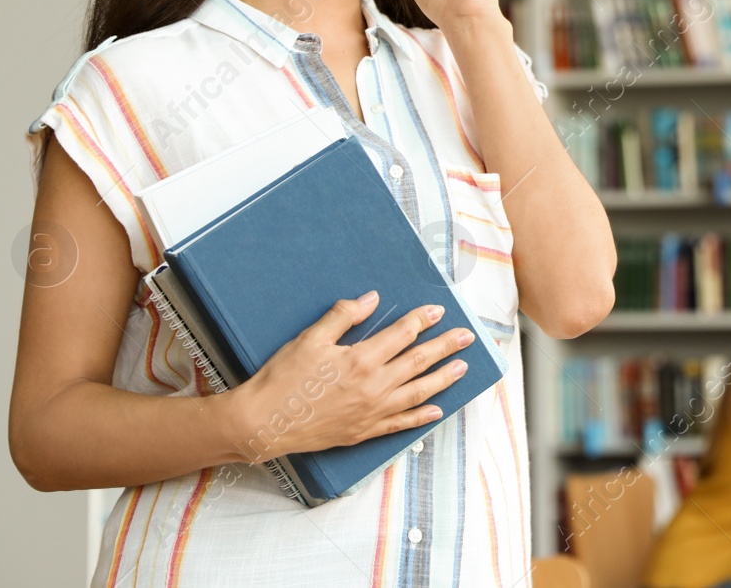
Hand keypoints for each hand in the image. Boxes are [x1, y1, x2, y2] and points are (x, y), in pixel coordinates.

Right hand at [221, 291, 473, 463]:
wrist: (263, 423)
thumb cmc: (283, 378)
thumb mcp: (310, 338)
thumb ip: (343, 316)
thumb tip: (372, 299)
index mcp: (361, 359)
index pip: (402, 334)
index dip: (421, 320)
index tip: (438, 311)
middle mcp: (373, 387)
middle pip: (418, 361)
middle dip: (445, 346)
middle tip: (467, 336)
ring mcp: (371, 412)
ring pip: (417, 392)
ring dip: (442, 378)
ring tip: (462, 368)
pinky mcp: (364, 432)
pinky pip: (400, 424)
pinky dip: (421, 417)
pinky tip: (436, 410)